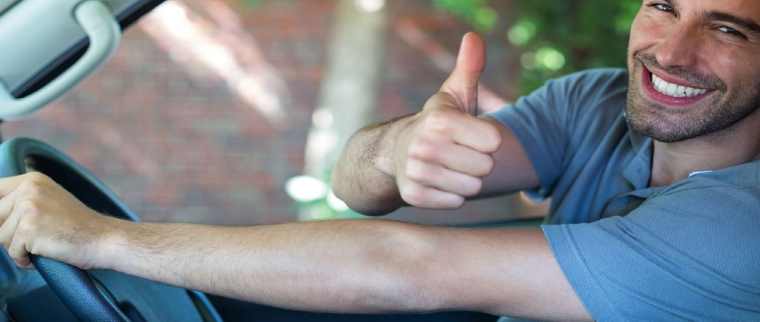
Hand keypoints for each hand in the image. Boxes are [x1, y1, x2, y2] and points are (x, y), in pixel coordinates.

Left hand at [0, 172, 115, 268]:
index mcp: (31, 180)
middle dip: (9, 232)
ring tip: (44, 244)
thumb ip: (19, 202)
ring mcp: (28, 208)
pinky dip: (25, 259)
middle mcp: (28, 189)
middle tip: (36, 236)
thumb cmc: (78, 226)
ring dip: (18, 247)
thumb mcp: (48, 201)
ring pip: (0, 236)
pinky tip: (45, 252)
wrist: (103, 239)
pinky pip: (12, 252)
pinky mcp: (29, 229)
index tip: (9, 222)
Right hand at [381, 33, 501, 208]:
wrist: (396, 152)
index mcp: (440, 119)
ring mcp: (416, 171)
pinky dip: (453, 196)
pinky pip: (454, 202)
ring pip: (470, 187)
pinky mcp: (412, 195)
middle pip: (484, 166)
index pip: (492, 141)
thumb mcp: (454, 95)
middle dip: (478, 162)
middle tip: (462, 154)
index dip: (488, 140)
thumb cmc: (439, 123)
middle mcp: (424, 144)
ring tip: (453, 167)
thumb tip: (474, 37)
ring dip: (467, 180)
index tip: (473, 135)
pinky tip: (442, 182)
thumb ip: (469, 68)